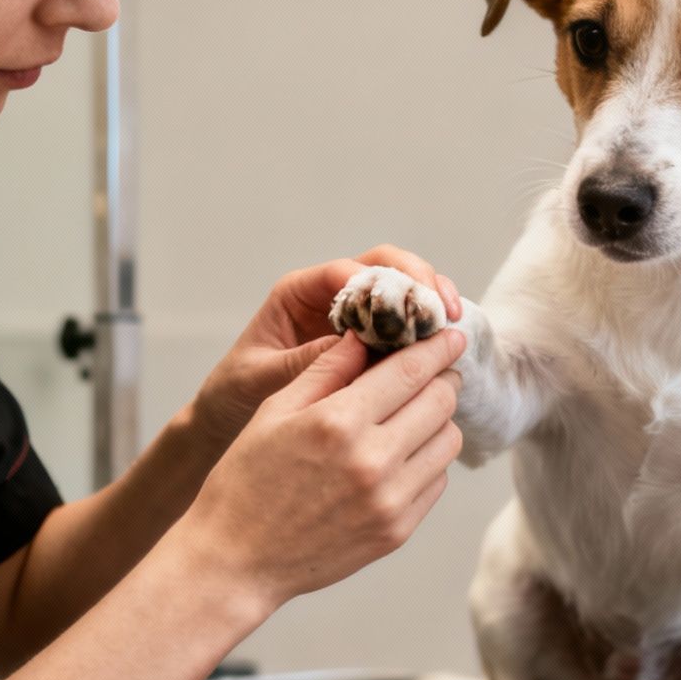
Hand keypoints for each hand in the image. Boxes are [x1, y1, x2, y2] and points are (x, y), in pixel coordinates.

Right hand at [178, 328, 464, 605]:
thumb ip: (324, 370)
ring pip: (447, 442)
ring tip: (413, 414)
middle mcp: (372, 460)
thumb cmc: (246, 482)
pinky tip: (401, 455)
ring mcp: (390, 500)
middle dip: (442, 379)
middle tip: (433, 371)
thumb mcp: (274, 412)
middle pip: (440, 402)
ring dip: (438, 420)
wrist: (236, 562)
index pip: (411, 371)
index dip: (438, 348)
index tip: (451, 336)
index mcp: (338, 422)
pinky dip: (428, 459)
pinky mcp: (397, 531)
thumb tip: (363, 336)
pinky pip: (436, 481)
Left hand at [188, 245, 461, 450]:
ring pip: (400, 286)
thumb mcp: (261, 378)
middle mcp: (328, 294)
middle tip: (441, 307)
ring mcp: (352, 313)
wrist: (229, 415)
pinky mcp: (369, 337)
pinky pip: (403, 320)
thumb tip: (354, 345)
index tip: (406, 304)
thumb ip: (303, 361)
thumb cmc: (236, 392)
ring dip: (429, 298)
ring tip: (451, 320)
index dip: (379, 282)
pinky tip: (444, 343)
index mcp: (296, 293)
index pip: (345, 271)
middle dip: (416, 279)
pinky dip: (425, 326)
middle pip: (382, 265)